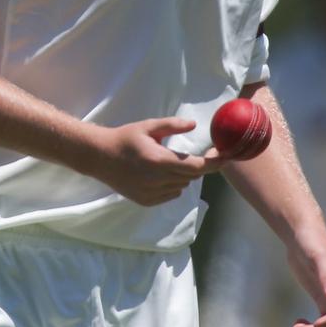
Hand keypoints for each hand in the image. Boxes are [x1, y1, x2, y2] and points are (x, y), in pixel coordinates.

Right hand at [91, 117, 222, 205]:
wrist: (100, 157)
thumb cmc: (125, 138)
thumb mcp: (148, 126)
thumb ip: (172, 125)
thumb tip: (194, 125)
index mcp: (159, 160)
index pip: (196, 167)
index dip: (214, 163)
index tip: (225, 157)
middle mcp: (157, 180)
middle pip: (191, 176)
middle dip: (195, 165)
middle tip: (189, 153)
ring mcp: (151, 194)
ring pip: (182, 186)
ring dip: (183, 175)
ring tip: (167, 162)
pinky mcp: (146, 201)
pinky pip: (171, 194)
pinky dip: (172, 184)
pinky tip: (159, 174)